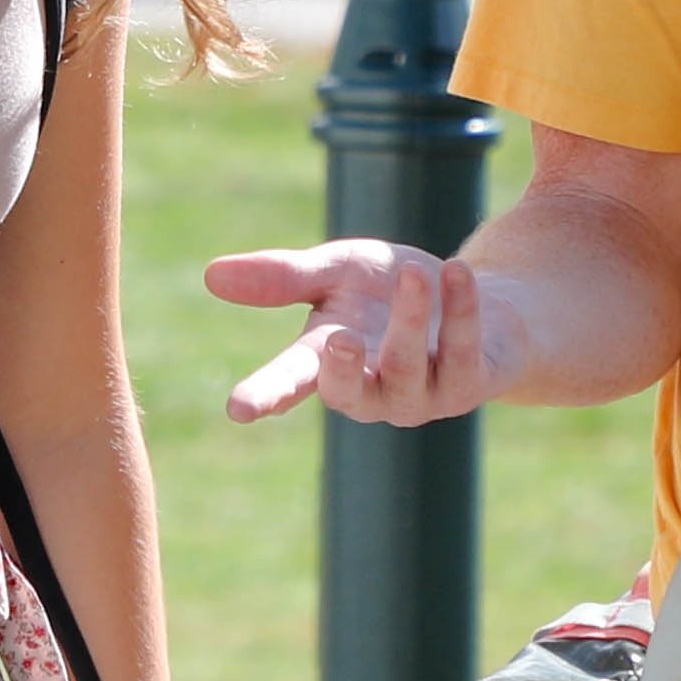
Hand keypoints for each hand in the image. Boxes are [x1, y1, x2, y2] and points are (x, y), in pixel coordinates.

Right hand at [209, 240, 486, 427]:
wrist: (467, 295)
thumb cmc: (388, 291)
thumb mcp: (335, 272)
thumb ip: (283, 278)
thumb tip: (210, 275)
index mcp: (328, 363)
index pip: (290, 381)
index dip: (266, 393)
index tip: (239, 409)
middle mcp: (373, 390)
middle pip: (350, 394)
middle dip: (343, 370)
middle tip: (338, 339)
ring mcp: (423, 393)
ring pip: (408, 368)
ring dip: (409, 318)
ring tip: (414, 272)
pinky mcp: (469, 381)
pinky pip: (462, 349)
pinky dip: (459, 309)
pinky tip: (455, 271)